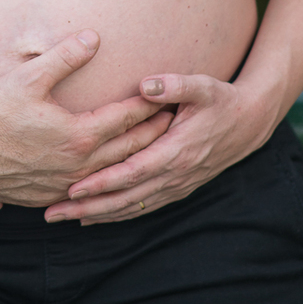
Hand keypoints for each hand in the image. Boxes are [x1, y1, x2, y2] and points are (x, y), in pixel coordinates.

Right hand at [0, 31, 173, 205]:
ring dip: (134, 159)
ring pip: (112, 173)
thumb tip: (95, 37)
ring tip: (151, 148)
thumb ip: (65, 57)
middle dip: (153, 134)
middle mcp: (79, 166)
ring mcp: (65, 185)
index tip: (167, 96)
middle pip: (128, 150)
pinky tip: (110, 175)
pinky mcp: (49, 196)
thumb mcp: (29, 77)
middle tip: (174, 122)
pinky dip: (107, 181)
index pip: (125, 118)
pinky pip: (88, 191)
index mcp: (79, 136)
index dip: (148, 105)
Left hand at [43, 73, 275, 223]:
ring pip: (133, 207)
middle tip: (53, 213)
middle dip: (89, 208)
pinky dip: (118, 214)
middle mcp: (174, 175)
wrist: (249, 123)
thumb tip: (145, 85)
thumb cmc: (221, 100)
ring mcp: (176, 185)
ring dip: (99, 215)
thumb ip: (174, 84)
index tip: (73, 189)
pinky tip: (94, 217)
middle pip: (126, 198)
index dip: (103, 183)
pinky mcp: (177, 188)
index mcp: (176, 152)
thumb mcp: (203, 86)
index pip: (132, 173)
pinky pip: (143, 206)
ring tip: (65, 219)